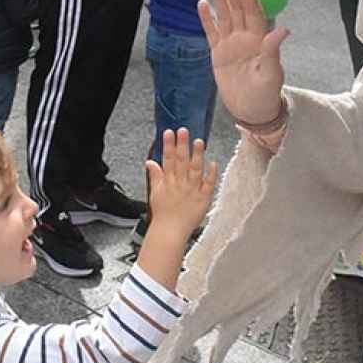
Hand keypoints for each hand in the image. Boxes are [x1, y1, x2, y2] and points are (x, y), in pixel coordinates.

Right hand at [141, 129, 218, 251]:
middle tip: (183, 131)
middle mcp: (181, 184)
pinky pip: (208, 185)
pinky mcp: (203, 198)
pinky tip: (213, 163)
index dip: (168, 145)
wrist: (170, 232)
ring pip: (195, 170)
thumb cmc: (163, 213)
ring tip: (199, 141)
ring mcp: (193, 190)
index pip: (168, 159)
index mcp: (169, 181)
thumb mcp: (155, 192)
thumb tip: (150, 162)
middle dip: (182, 145)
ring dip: (197, 155)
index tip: (169, 133)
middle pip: (181, 162)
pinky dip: (211, 174)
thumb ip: (155, 175)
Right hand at [199, 0, 288, 125]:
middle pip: (237, 7)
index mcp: (259, 39)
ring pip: (224, 15)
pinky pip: (211, 32)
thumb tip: (283, 30)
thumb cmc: (266, 93)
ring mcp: (230, 44)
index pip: (253, 10)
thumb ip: (273, 51)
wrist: (251, 110)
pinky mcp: (218, 53)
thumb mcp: (272, 74)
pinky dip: (206, 18)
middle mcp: (245, 37)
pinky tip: (202, 3)